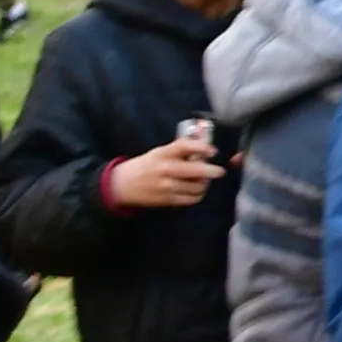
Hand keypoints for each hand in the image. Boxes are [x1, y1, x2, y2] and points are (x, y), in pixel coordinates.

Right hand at [106, 135, 228, 208]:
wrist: (122, 186)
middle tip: (219, 171)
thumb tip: (202, 141)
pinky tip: (196, 190)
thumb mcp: (158, 153)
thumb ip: (179, 149)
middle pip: (197, 170)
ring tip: (204, 181)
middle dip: (213, 171)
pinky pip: (191, 199)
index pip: (185, 146)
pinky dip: (198, 195)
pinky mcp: (167, 200)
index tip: (213, 151)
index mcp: (163, 154)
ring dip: (205, 184)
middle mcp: (166, 169)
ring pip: (197, 187)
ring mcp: (167, 186)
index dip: (203, 147)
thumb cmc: (144, 166)